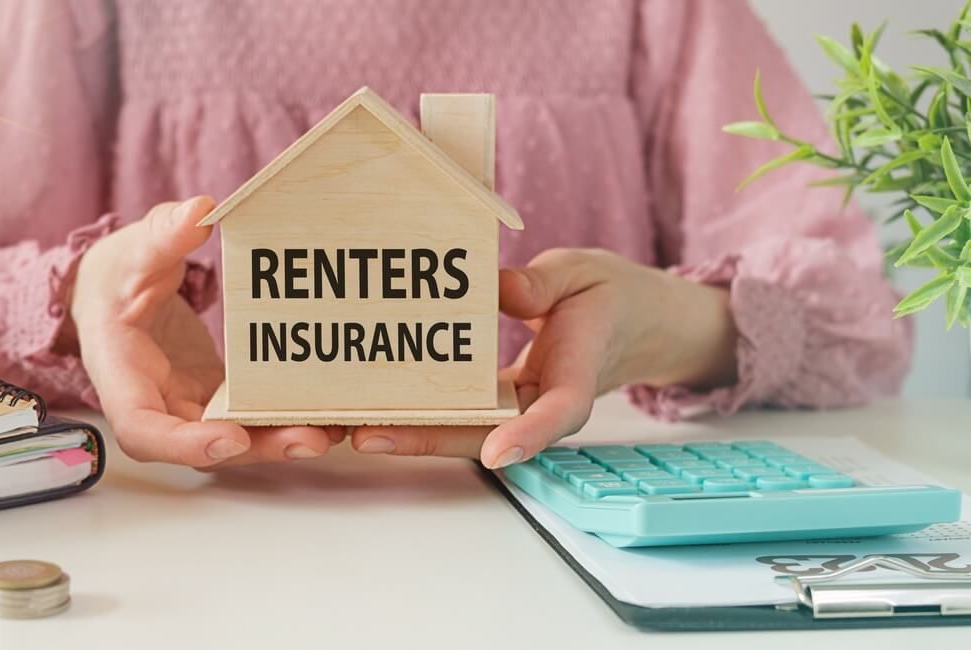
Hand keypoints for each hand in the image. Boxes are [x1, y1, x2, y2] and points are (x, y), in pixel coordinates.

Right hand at [69, 197, 339, 466]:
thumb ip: (162, 235)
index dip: (183, 444)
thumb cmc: (115, 276)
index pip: (142, 429)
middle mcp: (156, 403)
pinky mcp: (216, 397)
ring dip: (281, 438)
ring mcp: (189, 404)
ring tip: (333, 430)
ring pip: (233, 438)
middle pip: (201, 446)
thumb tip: (198, 211)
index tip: (229, 439)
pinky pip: (249, 417)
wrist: (114, 292)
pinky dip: (284, 418)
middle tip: (309, 438)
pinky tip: (329, 413)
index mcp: (121, 375)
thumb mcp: (133, 250)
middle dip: (256, 447)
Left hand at [351, 248, 737, 467]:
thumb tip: (494, 287)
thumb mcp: (582, 273)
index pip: (559, 413)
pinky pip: (457, 411)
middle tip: (368, 435)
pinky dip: (417, 411)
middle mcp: (542, 404)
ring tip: (349, 427)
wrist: (631, 323)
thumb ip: (541, 284)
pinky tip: (369, 405)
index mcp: (577, 375)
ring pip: (463, 430)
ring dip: (410, 432)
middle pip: (487, 435)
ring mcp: (517, 407)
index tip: (498, 454)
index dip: (529, 435)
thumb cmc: (608, 294)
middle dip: (428, 441)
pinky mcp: (498, 400)